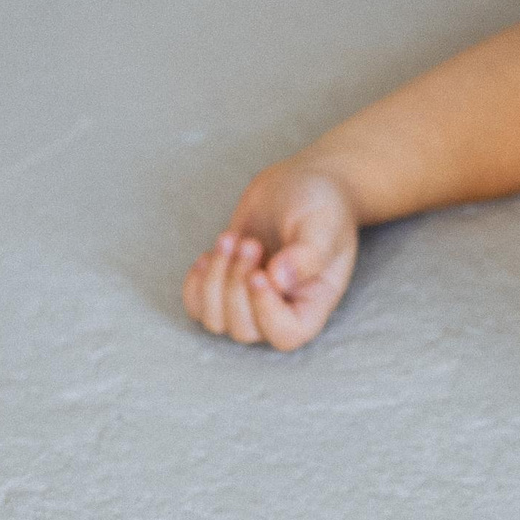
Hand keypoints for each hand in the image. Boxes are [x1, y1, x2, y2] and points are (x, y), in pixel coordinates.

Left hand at [182, 161, 359, 350]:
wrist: (299, 185)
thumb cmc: (321, 205)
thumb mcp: (323, 224)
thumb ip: (308, 253)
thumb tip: (278, 279)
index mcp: (313, 302)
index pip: (287, 335)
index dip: (266, 313)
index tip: (259, 274)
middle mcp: (282, 309)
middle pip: (245, 330)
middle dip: (235, 285)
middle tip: (250, 243)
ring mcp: (251, 300)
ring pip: (216, 320)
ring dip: (215, 280)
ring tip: (232, 239)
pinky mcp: (226, 285)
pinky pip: (198, 306)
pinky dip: (196, 284)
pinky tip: (210, 253)